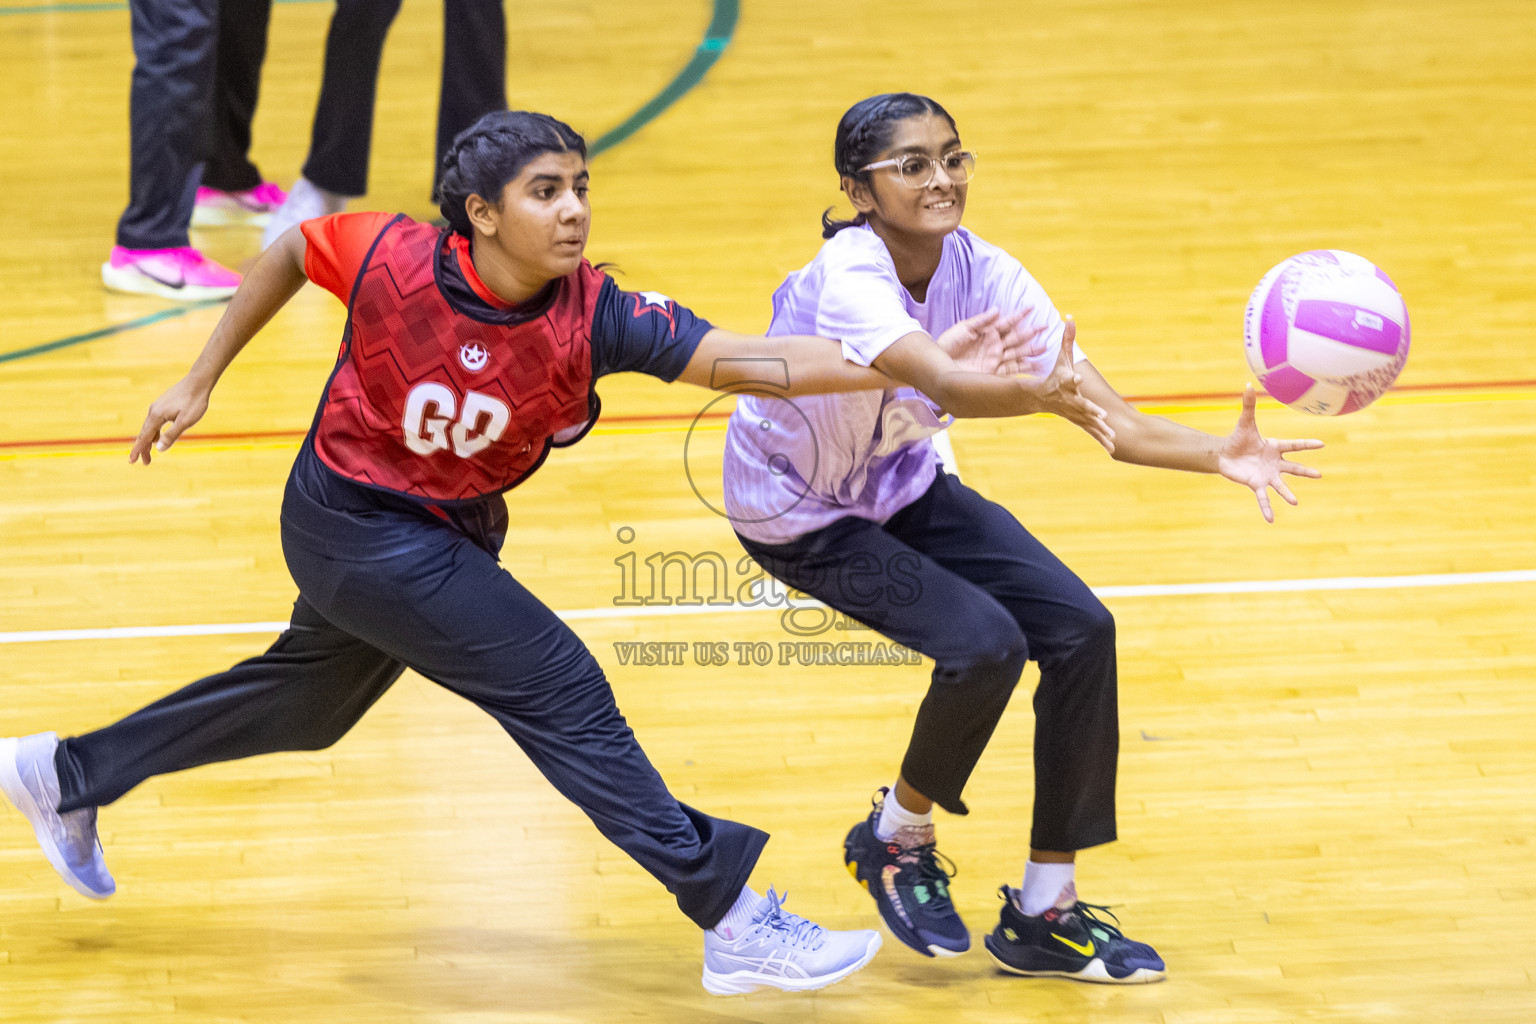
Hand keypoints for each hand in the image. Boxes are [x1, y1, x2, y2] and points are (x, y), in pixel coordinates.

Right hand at [129, 375, 212, 463]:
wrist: (198, 381)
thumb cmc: (194, 402)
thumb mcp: (185, 421)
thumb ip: (172, 435)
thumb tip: (158, 449)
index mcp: (157, 416)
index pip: (144, 437)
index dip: (138, 450)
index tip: (132, 461)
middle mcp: (153, 411)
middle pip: (145, 433)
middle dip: (143, 448)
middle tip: (145, 462)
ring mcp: (158, 406)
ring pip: (150, 427)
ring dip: (149, 440)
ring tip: (150, 452)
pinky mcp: (163, 404)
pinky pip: (155, 422)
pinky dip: (154, 431)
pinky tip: (158, 436)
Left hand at [935, 308, 1046, 375]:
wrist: (937, 365)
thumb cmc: (948, 344)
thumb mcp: (963, 328)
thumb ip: (981, 320)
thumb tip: (998, 309)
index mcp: (988, 332)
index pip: (1007, 322)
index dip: (1019, 315)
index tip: (1032, 307)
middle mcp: (994, 346)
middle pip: (1016, 338)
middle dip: (1031, 332)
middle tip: (1045, 326)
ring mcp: (995, 359)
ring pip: (1017, 353)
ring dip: (1030, 350)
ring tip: (1044, 347)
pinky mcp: (992, 372)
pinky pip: (1010, 370)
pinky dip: (1023, 368)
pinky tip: (1034, 366)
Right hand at [1015, 318, 1114, 452]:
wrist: (1042, 398)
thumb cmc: (1055, 375)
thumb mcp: (1061, 357)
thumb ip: (1066, 339)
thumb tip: (1070, 317)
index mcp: (1066, 383)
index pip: (1069, 380)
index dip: (1073, 379)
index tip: (1078, 378)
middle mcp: (1070, 400)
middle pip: (1081, 405)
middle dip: (1091, 410)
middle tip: (1101, 415)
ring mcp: (1074, 413)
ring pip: (1088, 422)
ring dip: (1100, 430)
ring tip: (1112, 436)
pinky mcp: (1079, 421)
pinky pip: (1092, 431)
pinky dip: (1102, 439)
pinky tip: (1113, 448)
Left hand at [1217, 384, 1324, 521]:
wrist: (1224, 454)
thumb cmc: (1238, 438)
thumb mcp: (1244, 422)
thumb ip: (1248, 405)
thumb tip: (1247, 384)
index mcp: (1275, 447)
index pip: (1294, 445)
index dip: (1306, 445)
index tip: (1321, 445)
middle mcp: (1274, 463)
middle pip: (1293, 468)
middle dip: (1305, 472)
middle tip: (1319, 475)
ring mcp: (1266, 475)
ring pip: (1280, 486)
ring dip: (1287, 494)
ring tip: (1295, 502)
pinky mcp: (1256, 485)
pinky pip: (1263, 498)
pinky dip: (1266, 509)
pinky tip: (1270, 520)